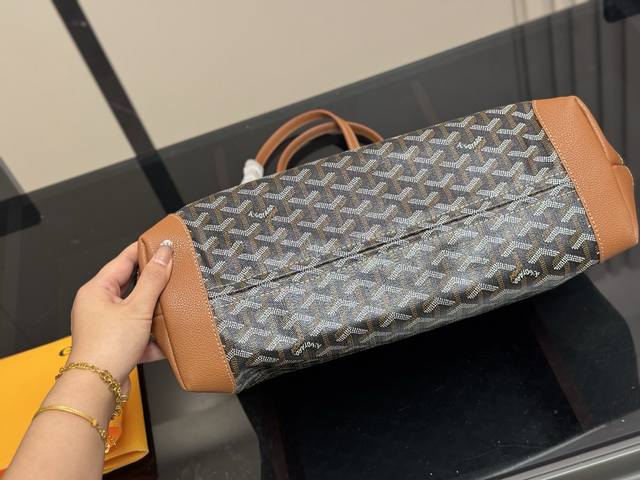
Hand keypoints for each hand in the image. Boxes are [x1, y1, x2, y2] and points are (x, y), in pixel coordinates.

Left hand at [67, 241, 172, 387]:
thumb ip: (154, 280)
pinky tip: (167, 340)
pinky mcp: (115, 344)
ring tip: (175, 307)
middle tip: (175, 273)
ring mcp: (106, 326)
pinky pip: (138, 333)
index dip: (145, 250)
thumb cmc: (107, 347)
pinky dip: (153, 337)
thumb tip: (164, 254)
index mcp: (97, 290)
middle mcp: (98, 305)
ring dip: (156, 312)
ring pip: (137, 311)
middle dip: (154, 284)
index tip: (163, 244)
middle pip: (131, 286)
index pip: (124, 260)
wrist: (97, 387)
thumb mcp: (138, 308)